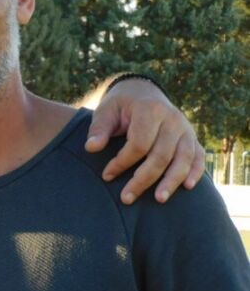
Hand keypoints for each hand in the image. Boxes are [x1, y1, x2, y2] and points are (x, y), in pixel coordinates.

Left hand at [85, 78, 204, 204]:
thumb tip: (91, 147)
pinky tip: (187, 187)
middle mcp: (172, 119)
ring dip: (171, 181)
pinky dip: (196, 171)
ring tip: (159, 199)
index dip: (122, 162)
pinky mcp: (192, 137)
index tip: (106, 175)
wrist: (142, 91)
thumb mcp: (105, 111)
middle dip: (143, 179)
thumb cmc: (120, 106)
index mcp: (150, 110)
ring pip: (183, 158)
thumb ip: (98, 129)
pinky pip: (199, 156)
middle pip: (161, 155)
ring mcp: (185, 128)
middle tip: (126, 198)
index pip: (139, 143)